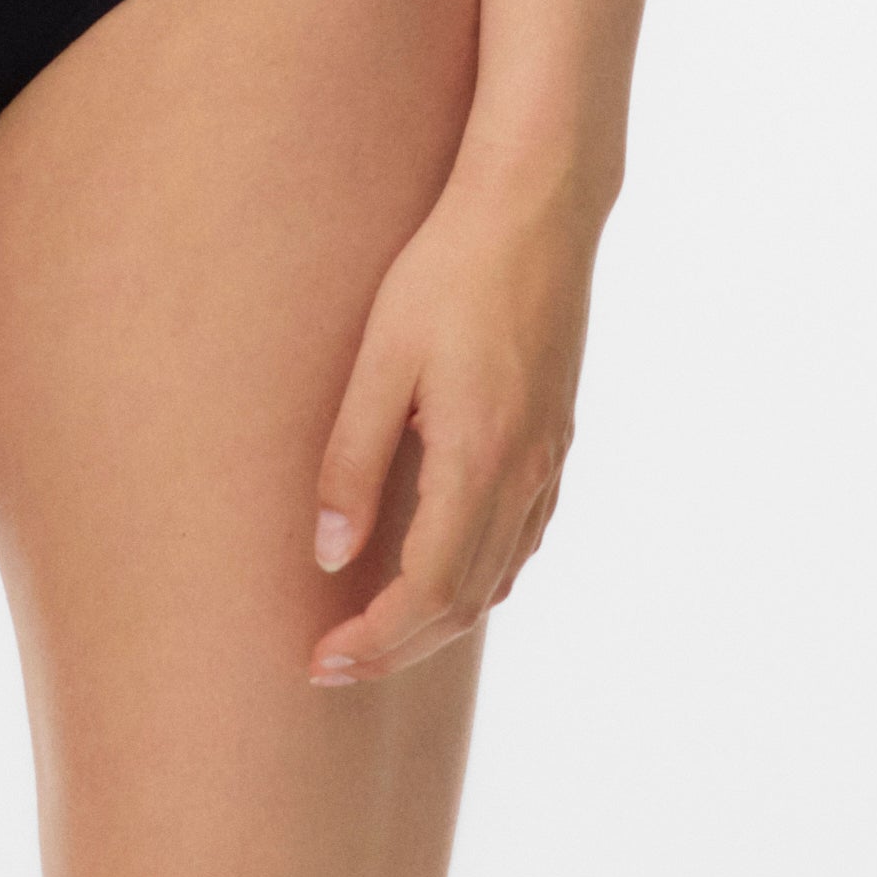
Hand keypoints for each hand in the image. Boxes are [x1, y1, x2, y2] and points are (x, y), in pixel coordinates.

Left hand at [307, 171, 597, 682]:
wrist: (537, 209)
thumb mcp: (379, 361)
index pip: (426, 592)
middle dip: (397, 648)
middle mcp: (524, 474)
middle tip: (333, 667)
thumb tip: (327, 556)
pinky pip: (522, 540)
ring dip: (437, 622)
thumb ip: (350, 463)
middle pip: (465, 603)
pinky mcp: (556, 439)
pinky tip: (443, 575)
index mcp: (479, 461)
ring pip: (498, 578)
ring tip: (376, 635)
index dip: (373, 641)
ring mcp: (548, 459)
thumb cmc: (447, 271)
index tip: (321, 661)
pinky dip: (479, 579)